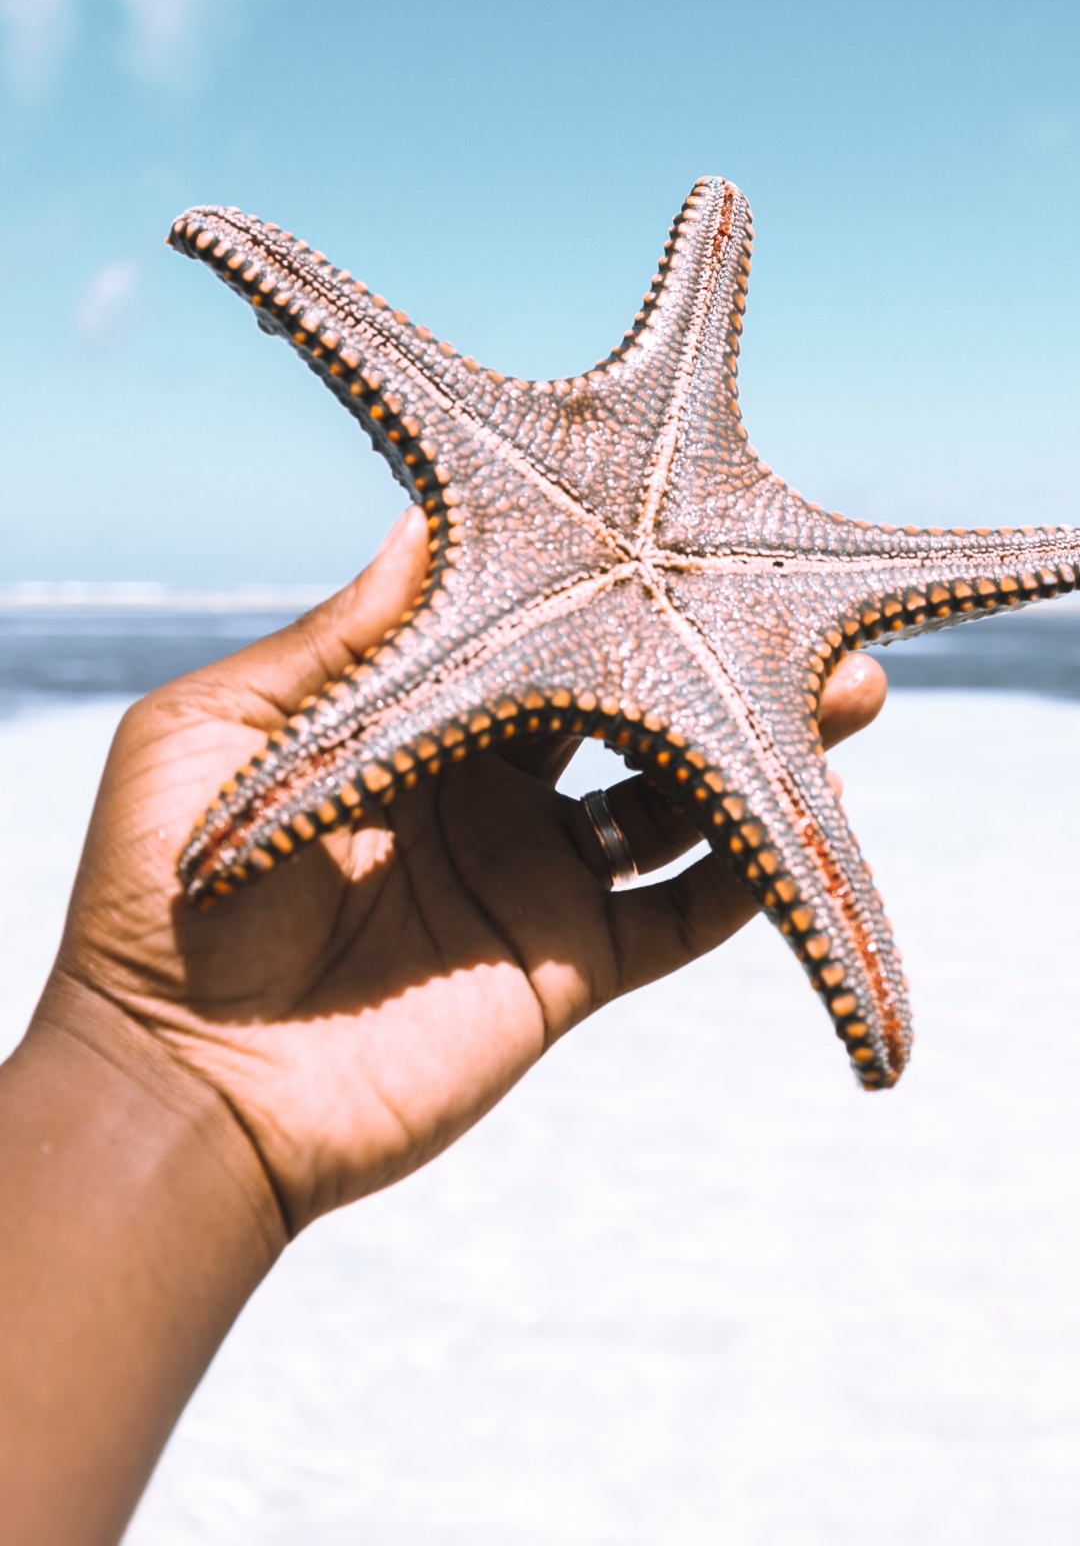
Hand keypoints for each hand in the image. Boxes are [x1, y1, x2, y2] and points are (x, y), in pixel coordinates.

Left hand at [53, 508, 885, 1235]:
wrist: (180, 1086)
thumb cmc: (162, 896)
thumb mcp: (220, 733)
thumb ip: (338, 640)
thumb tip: (425, 516)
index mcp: (407, 715)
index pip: (525, 628)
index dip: (597, 577)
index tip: (670, 516)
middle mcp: (484, 786)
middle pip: (620, 700)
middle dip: (702, 647)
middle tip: (794, 596)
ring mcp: (532, 876)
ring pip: (672, 797)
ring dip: (756, 741)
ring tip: (848, 686)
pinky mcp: (566, 967)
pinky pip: (681, 915)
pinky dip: (753, 870)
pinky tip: (812, 810)